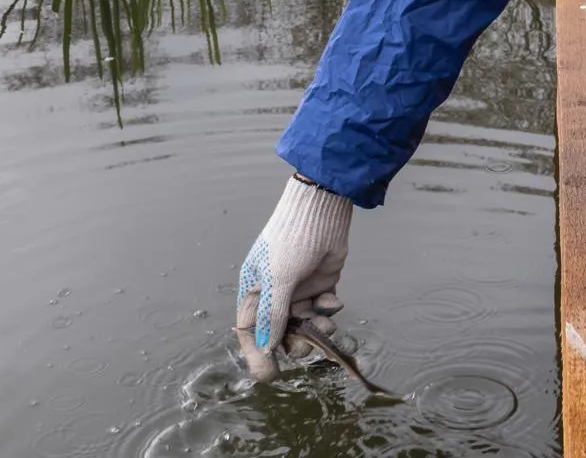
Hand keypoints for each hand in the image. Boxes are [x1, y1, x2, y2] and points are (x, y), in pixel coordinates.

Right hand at [234, 175, 352, 380]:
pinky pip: (323, 311)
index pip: (251, 330)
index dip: (258, 353)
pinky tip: (334, 301)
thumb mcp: (279, 278)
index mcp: (255, 290)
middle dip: (295, 342)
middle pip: (280, 334)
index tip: (271, 374)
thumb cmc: (292, 239)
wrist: (322, 210)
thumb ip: (273, 315)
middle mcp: (274, 294)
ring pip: (304, 325)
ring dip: (317, 328)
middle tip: (309, 344)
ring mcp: (298, 291)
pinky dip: (329, 310)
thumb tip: (266, 349)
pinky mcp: (319, 286)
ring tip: (329, 323)